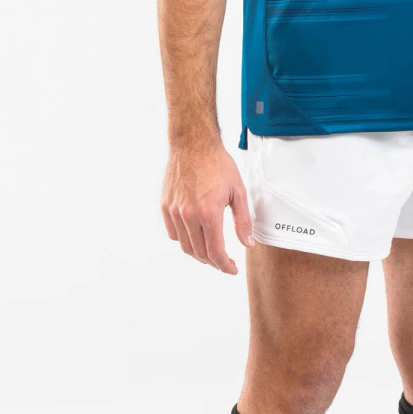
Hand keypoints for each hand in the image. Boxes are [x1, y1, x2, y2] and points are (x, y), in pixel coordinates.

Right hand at [161, 138, 255, 273]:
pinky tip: (195, 237)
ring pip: (185, 246)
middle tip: (224, 262)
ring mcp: (175, 211)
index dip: (224, 266)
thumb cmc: (217, 164)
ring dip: (199, 254)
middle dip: (214, 262)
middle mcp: (189, 215)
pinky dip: (184, 240)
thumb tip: (247, 244)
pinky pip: (174, 233)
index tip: (231, 269)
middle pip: (200, 253)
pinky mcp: (166, 206)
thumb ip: (243, 221)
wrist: (193, 144)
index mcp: (209, 213)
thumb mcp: (238, 191)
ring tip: (211, 252)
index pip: (215, 252)